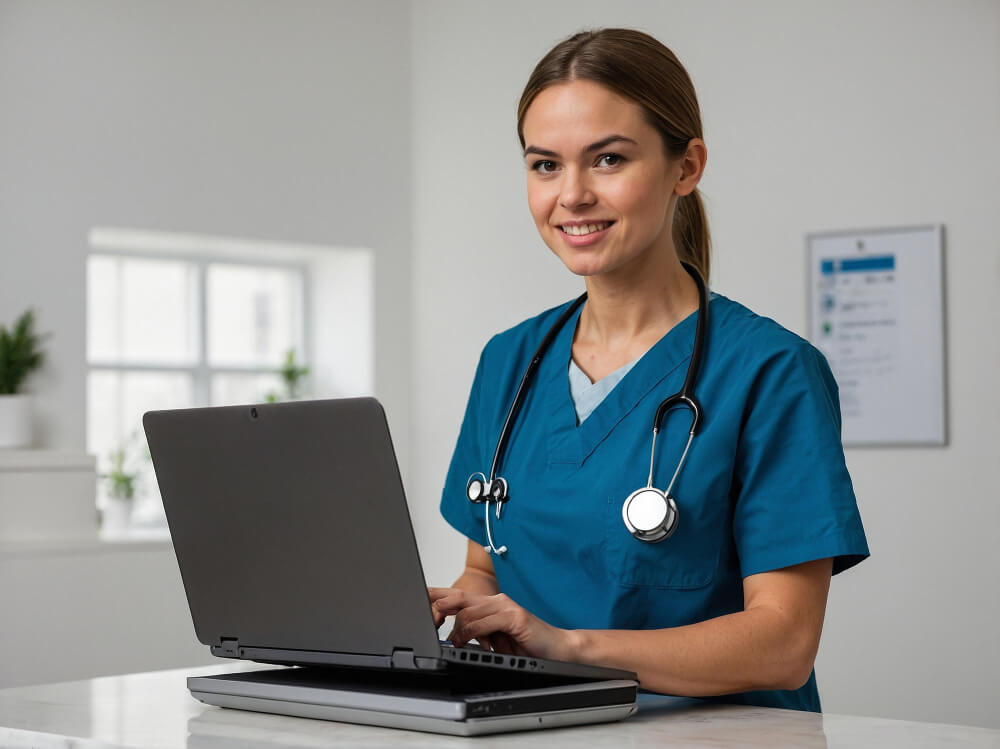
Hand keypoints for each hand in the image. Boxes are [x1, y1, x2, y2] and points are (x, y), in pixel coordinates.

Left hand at [428, 587, 575, 661]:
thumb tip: (452, 636)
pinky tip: (467, 640)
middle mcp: (496, 600)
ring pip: (468, 611)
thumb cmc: (527, 645)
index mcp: (489, 604)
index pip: (458, 595)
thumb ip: (477, 633)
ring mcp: (505, 606)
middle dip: (438, 607)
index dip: (436, 596)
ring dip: (456, 629)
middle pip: (458, 596)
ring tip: (454, 642)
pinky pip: (485, 621)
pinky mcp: (514, 616)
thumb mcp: (496, 640)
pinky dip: (472, 632)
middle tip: (429, 621)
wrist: (558, 649)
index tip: (417, 599)